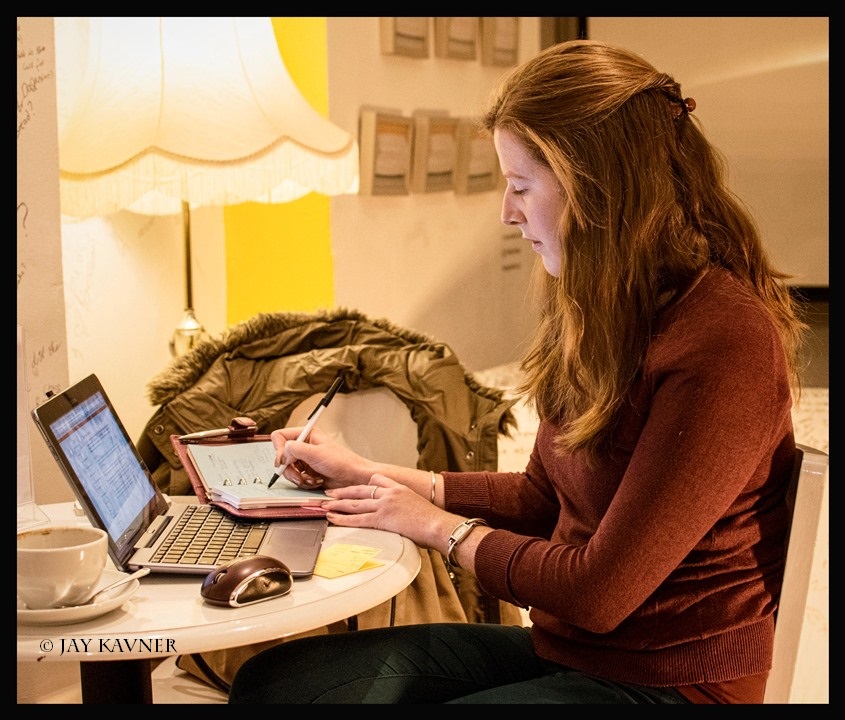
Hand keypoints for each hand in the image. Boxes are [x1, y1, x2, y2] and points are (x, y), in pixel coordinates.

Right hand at [270, 427, 373, 488]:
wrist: (354, 478)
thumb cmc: (342, 462)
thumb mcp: (316, 453)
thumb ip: (295, 449)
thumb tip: (282, 452)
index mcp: (306, 434)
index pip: (280, 437)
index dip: (279, 450)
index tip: (286, 461)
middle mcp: (304, 446)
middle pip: (281, 456)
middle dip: (289, 468)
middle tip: (299, 474)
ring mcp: (305, 460)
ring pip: (287, 469)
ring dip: (297, 477)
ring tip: (310, 479)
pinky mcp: (307, 472)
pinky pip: (295, 478)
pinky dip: (302, 482)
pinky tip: (314, 482)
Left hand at [322, 474, 460, 550]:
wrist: (437, 524)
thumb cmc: (431, 518)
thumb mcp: (416, 501)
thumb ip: (402, 499)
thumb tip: (397, 507)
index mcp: (397, 487)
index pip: (374, 482)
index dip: (359, 485)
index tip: (349, 486)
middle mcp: (389, 493)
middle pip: (359, 490)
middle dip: (342, 492)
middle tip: (328, 494)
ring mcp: (384, 505)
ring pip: (355, 504)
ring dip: (338, 505)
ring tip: (325, 506)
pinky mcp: (382, 518)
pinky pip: (358, 519)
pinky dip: (343, 519)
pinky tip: (334, 519)